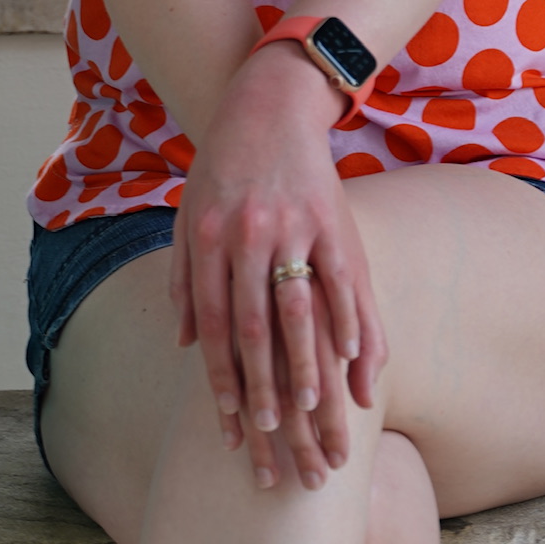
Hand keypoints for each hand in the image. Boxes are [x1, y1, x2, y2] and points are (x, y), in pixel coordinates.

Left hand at [169, 42, 388, 487]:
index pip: (214, 329)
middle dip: (263, 394)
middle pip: (255, 332)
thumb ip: (185, 279)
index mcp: (209, 242)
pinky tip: (359, 361)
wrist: (267, 100)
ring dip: (308, 369)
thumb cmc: (222, 164)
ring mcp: (292, 228)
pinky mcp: (332, 218)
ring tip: (316, 418)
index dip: (222, 383)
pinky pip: (344, 280)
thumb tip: (186, 343)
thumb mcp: (189, 215)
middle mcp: (247, 238)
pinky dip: (352, 321)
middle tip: (274, 443)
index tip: (230, 431)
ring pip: (300, 312)